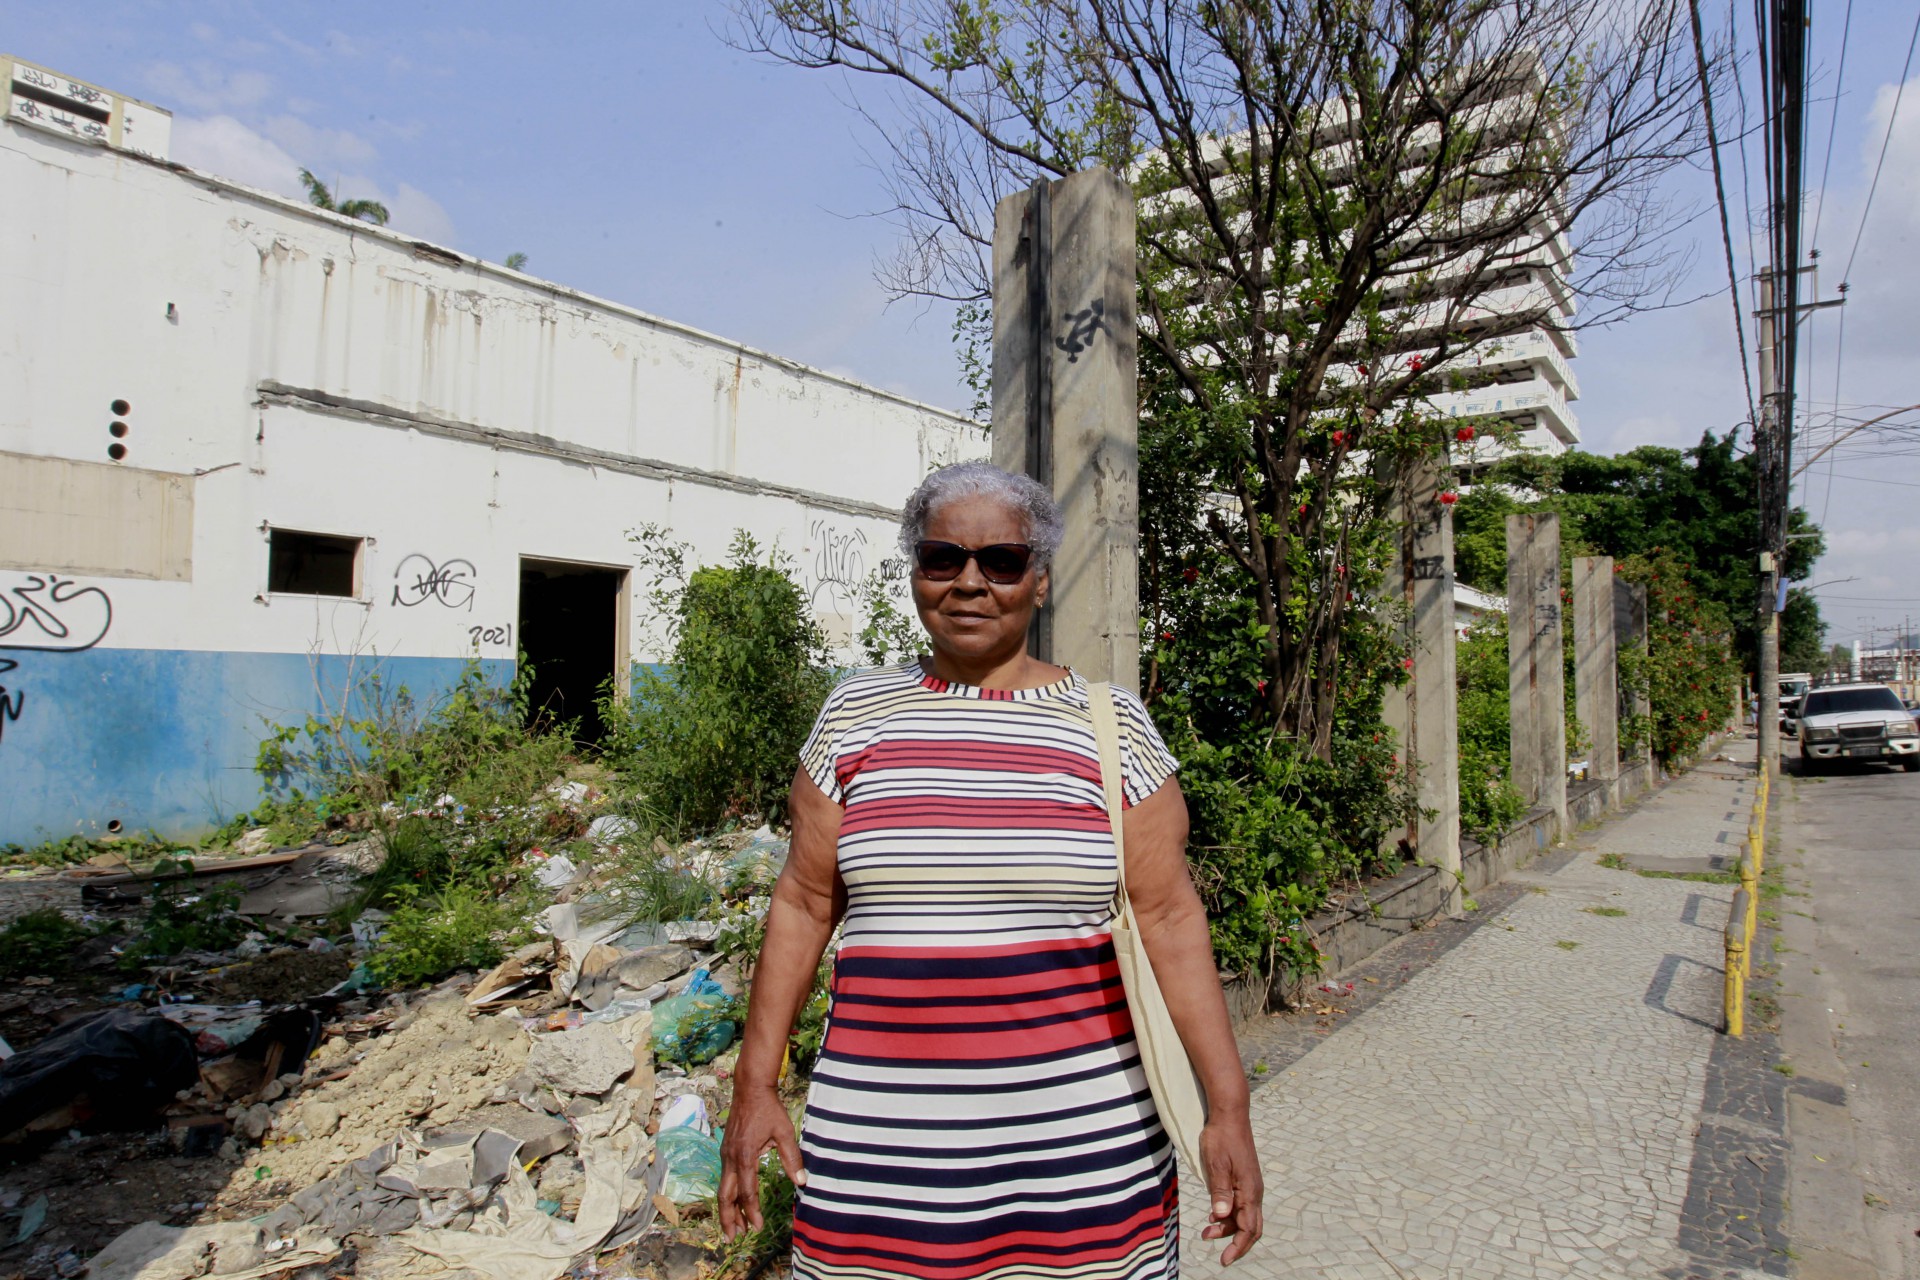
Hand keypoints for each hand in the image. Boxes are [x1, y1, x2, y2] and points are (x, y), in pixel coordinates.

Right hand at [718, 1083, 806, 1238]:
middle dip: (729, 1219)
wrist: (750, 1088)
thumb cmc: (769, 1109)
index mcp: (745, 1157)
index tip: (758, 1227)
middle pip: (726, 1196)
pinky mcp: (726, 1151)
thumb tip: (802, 1181)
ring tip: (734, 1228)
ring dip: (728, 1209)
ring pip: (723, 1189)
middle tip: (734, 1239)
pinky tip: (734, 1201)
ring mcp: (725, 1155)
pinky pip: (724, 1178)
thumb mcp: (784, 1132)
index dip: (752, 1211)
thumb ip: (792, 1157)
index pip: (747, 1192)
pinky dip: (728, 1195)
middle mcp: (731, 1159)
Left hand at [1198, 1114, 1263, 1265]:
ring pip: (1245, 1217)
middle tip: (1216, 1250)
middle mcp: (1254, 1191)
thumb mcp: (1216, 1165)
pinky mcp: (1245, 1179)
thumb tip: (1222, 1216)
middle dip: (1235, 1242)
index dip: (1237, 1247)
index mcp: (1249, 1191)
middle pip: (1251, 1227)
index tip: (1224, 1260)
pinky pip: (1241, 1205)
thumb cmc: (1221, 1138)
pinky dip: (1229, 1215)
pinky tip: (1214, 1215)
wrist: (1229, 1116)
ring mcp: (1251, 1185)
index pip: (1248, 1228)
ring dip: (1228, 1228)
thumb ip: (1220, 1191)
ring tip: (1206, 1231)